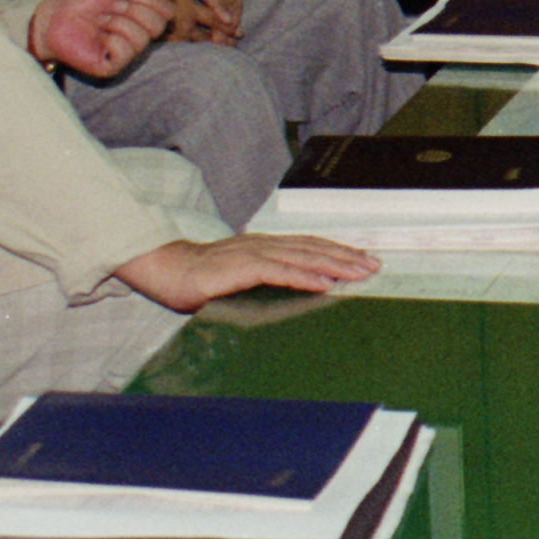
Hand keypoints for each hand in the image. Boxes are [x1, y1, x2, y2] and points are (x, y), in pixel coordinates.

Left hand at [33, 0, 172, 76]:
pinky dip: (111, 39)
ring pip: (141, 37)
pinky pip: (125, 51)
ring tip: (100, 22)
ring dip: (118, 22)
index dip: (152, 0)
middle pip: (158, 24)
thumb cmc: (80, 0)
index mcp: (140, 17)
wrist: (53, 16)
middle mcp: (137, 36)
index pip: (167, 12)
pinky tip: (98, 37)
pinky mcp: (112, 66)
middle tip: (110, 8)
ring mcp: (126, 53)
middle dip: (133, 9)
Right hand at [116, 231, 377, 311]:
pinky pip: (279, 272)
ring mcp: (252, 253)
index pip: (308, 246)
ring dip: (334, 266)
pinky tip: (325, 284)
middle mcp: (263, 245)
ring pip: (302, 258)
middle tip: (375, 266)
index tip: (364, 259)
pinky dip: (304, 277)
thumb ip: (265, 282)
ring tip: (360, 274)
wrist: (164, 270)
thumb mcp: (240, 279)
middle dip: (346, 257)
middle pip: (313, 249)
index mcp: (264, 246)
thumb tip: (294, 294)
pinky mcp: (240, 268)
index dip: (337, 251)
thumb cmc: (201, 280)